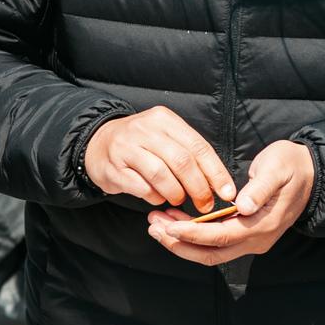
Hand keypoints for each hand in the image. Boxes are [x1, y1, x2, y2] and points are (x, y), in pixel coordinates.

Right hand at [83, 107, 235, 210]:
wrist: (97, 144)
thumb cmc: (141, 145)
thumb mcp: (165, 137)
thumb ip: (189, 154)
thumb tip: (219, 183)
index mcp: (164, 120)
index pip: (198, 146)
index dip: (216, 172)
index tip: (227, 193)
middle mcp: (145, 129)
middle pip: (182, 161)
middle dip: (199, 187)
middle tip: (205, 204)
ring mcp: (126, 147)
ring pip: (161, 175)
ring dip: (176, 194)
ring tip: (178, 200)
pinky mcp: (113, 167)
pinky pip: (141, 187)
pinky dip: (155, 197)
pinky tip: (158, 198)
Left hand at [147, 140, 314, 266]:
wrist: (311, 174)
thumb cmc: (292, 166)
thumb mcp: (278, 168)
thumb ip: (261, 187)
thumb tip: (243, 206)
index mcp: (262, 225)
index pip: (220, 237)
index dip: (192, 233)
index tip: (167, 225)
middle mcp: (256, 240)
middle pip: (210, 254)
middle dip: (179, 244)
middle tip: (153, 226)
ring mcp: (251, 240)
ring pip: (210, 251)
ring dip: (181, 241)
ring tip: (156, 222)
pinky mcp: (245, 234)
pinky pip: (214, 242)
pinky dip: (192, 234)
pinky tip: (173, 220)